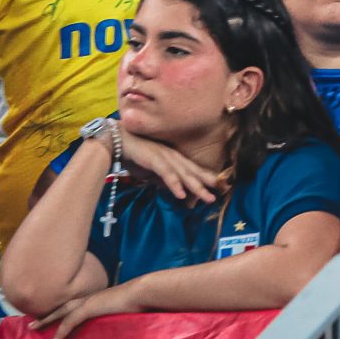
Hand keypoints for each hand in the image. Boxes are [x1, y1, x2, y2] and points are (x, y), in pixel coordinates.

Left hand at [32, 280, 139, 338]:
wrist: (142, 292)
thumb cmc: (137, 300)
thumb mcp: (123, 309)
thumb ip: (115, 314)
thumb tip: (115, 322)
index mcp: (95, 299)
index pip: (73, 305)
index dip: (60, 312)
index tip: (51, 318)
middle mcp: (88, 298)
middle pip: (61, 306)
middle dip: (46, 315)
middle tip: (31, 323)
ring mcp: (88, 302)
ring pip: (61, 312)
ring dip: (46, 320)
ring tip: (33, 328)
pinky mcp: (89, 308)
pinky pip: (70, 322)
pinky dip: (60, 332)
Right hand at [116, 127, 233, 203]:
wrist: (118, 140)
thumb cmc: (134, 154)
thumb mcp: (152, 171)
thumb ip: (162, 179)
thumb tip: (173, 189)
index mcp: (173, 158)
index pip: (193, 169)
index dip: (206, 177)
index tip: (220, 185)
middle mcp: (173, 157)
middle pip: (193, 172)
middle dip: (208, 183)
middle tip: (222, 193)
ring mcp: (165, 157)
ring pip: (185, 174)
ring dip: (197, 187)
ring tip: (208, 198)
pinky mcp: (155, 160)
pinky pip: (167, 174)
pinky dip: (175, 184)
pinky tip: (181, 195)